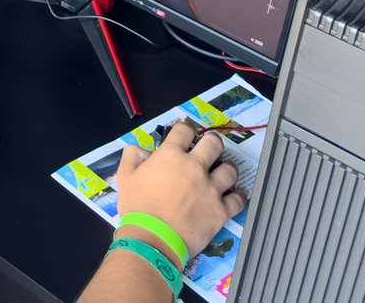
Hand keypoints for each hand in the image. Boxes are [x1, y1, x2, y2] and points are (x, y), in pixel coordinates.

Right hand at [116, 121, 246, 263]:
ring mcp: (211, 188)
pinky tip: (237, 194)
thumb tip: (140, 150)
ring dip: (228, 168)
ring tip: (224, 171)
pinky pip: (238, 199)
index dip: (185, 128)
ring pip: (230, 170)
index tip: (185, 132)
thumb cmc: (138, 206)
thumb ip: (131, 157)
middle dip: (213, 142)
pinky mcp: (221, 210)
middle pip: (214, 144)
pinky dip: (239, 196)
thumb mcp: (125, 177)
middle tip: (209, 147)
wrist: (154, 236)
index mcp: (171, 155)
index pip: (183, 130)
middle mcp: (195, 167)